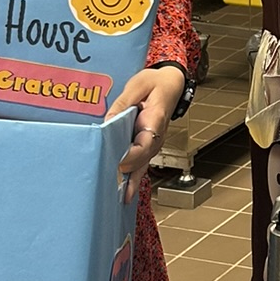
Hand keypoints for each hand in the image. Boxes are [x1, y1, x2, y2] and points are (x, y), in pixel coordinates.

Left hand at [110, 65, 186, 201]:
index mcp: (156, 120)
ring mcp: (153, 143)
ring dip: (131, 181)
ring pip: (142, 166)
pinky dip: (133, 179)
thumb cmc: (156, 82)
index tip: (116, 161)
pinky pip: (140, 164)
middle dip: (126, 172)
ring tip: (119, 198)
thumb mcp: (138, 85)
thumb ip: (123, 103)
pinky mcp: (147, 145)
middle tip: (107, 183)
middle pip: (142, 160)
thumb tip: (108, 121)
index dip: (130, 155)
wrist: (171, 83)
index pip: (144, 144)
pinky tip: (125, 193)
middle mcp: (156, 136)